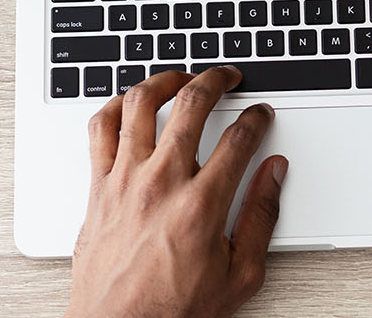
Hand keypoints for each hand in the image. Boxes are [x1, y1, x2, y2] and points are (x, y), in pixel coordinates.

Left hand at [66, 67, 287, 317]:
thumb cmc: (174, 309)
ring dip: (165, 79)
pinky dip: (114, 106)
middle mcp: (162, 182)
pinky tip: (128, 103)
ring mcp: (124, 180)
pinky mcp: (97, 187)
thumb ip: (262, 217)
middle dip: (217, 79)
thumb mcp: (240, 273)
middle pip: (192, 103)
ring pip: (140, 104)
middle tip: (227, 77)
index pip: (240, 137)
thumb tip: (274, 175)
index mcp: (203, 203)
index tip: (261, 114)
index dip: (257, 118)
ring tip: (182, 77)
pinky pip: (99, 130)